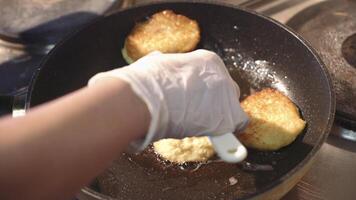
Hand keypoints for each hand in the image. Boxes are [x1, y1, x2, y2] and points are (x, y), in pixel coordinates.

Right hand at [89, 49, 247, 149]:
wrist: (146, 99)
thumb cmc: (146, 82)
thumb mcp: (157, 63)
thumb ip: (166, 65)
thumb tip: (159, 63)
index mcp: (207, 60)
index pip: (214, 77)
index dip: (205, 91)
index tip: (195, 100)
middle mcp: (222, 75)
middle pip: (226, 91)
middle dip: (215, 102)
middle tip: (198, 112)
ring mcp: (227, 96)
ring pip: (232, 108)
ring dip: (219, 117)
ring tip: (202, 125)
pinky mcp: (228, 117)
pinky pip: (238, 124)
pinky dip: (229, 131)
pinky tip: (218, 135)